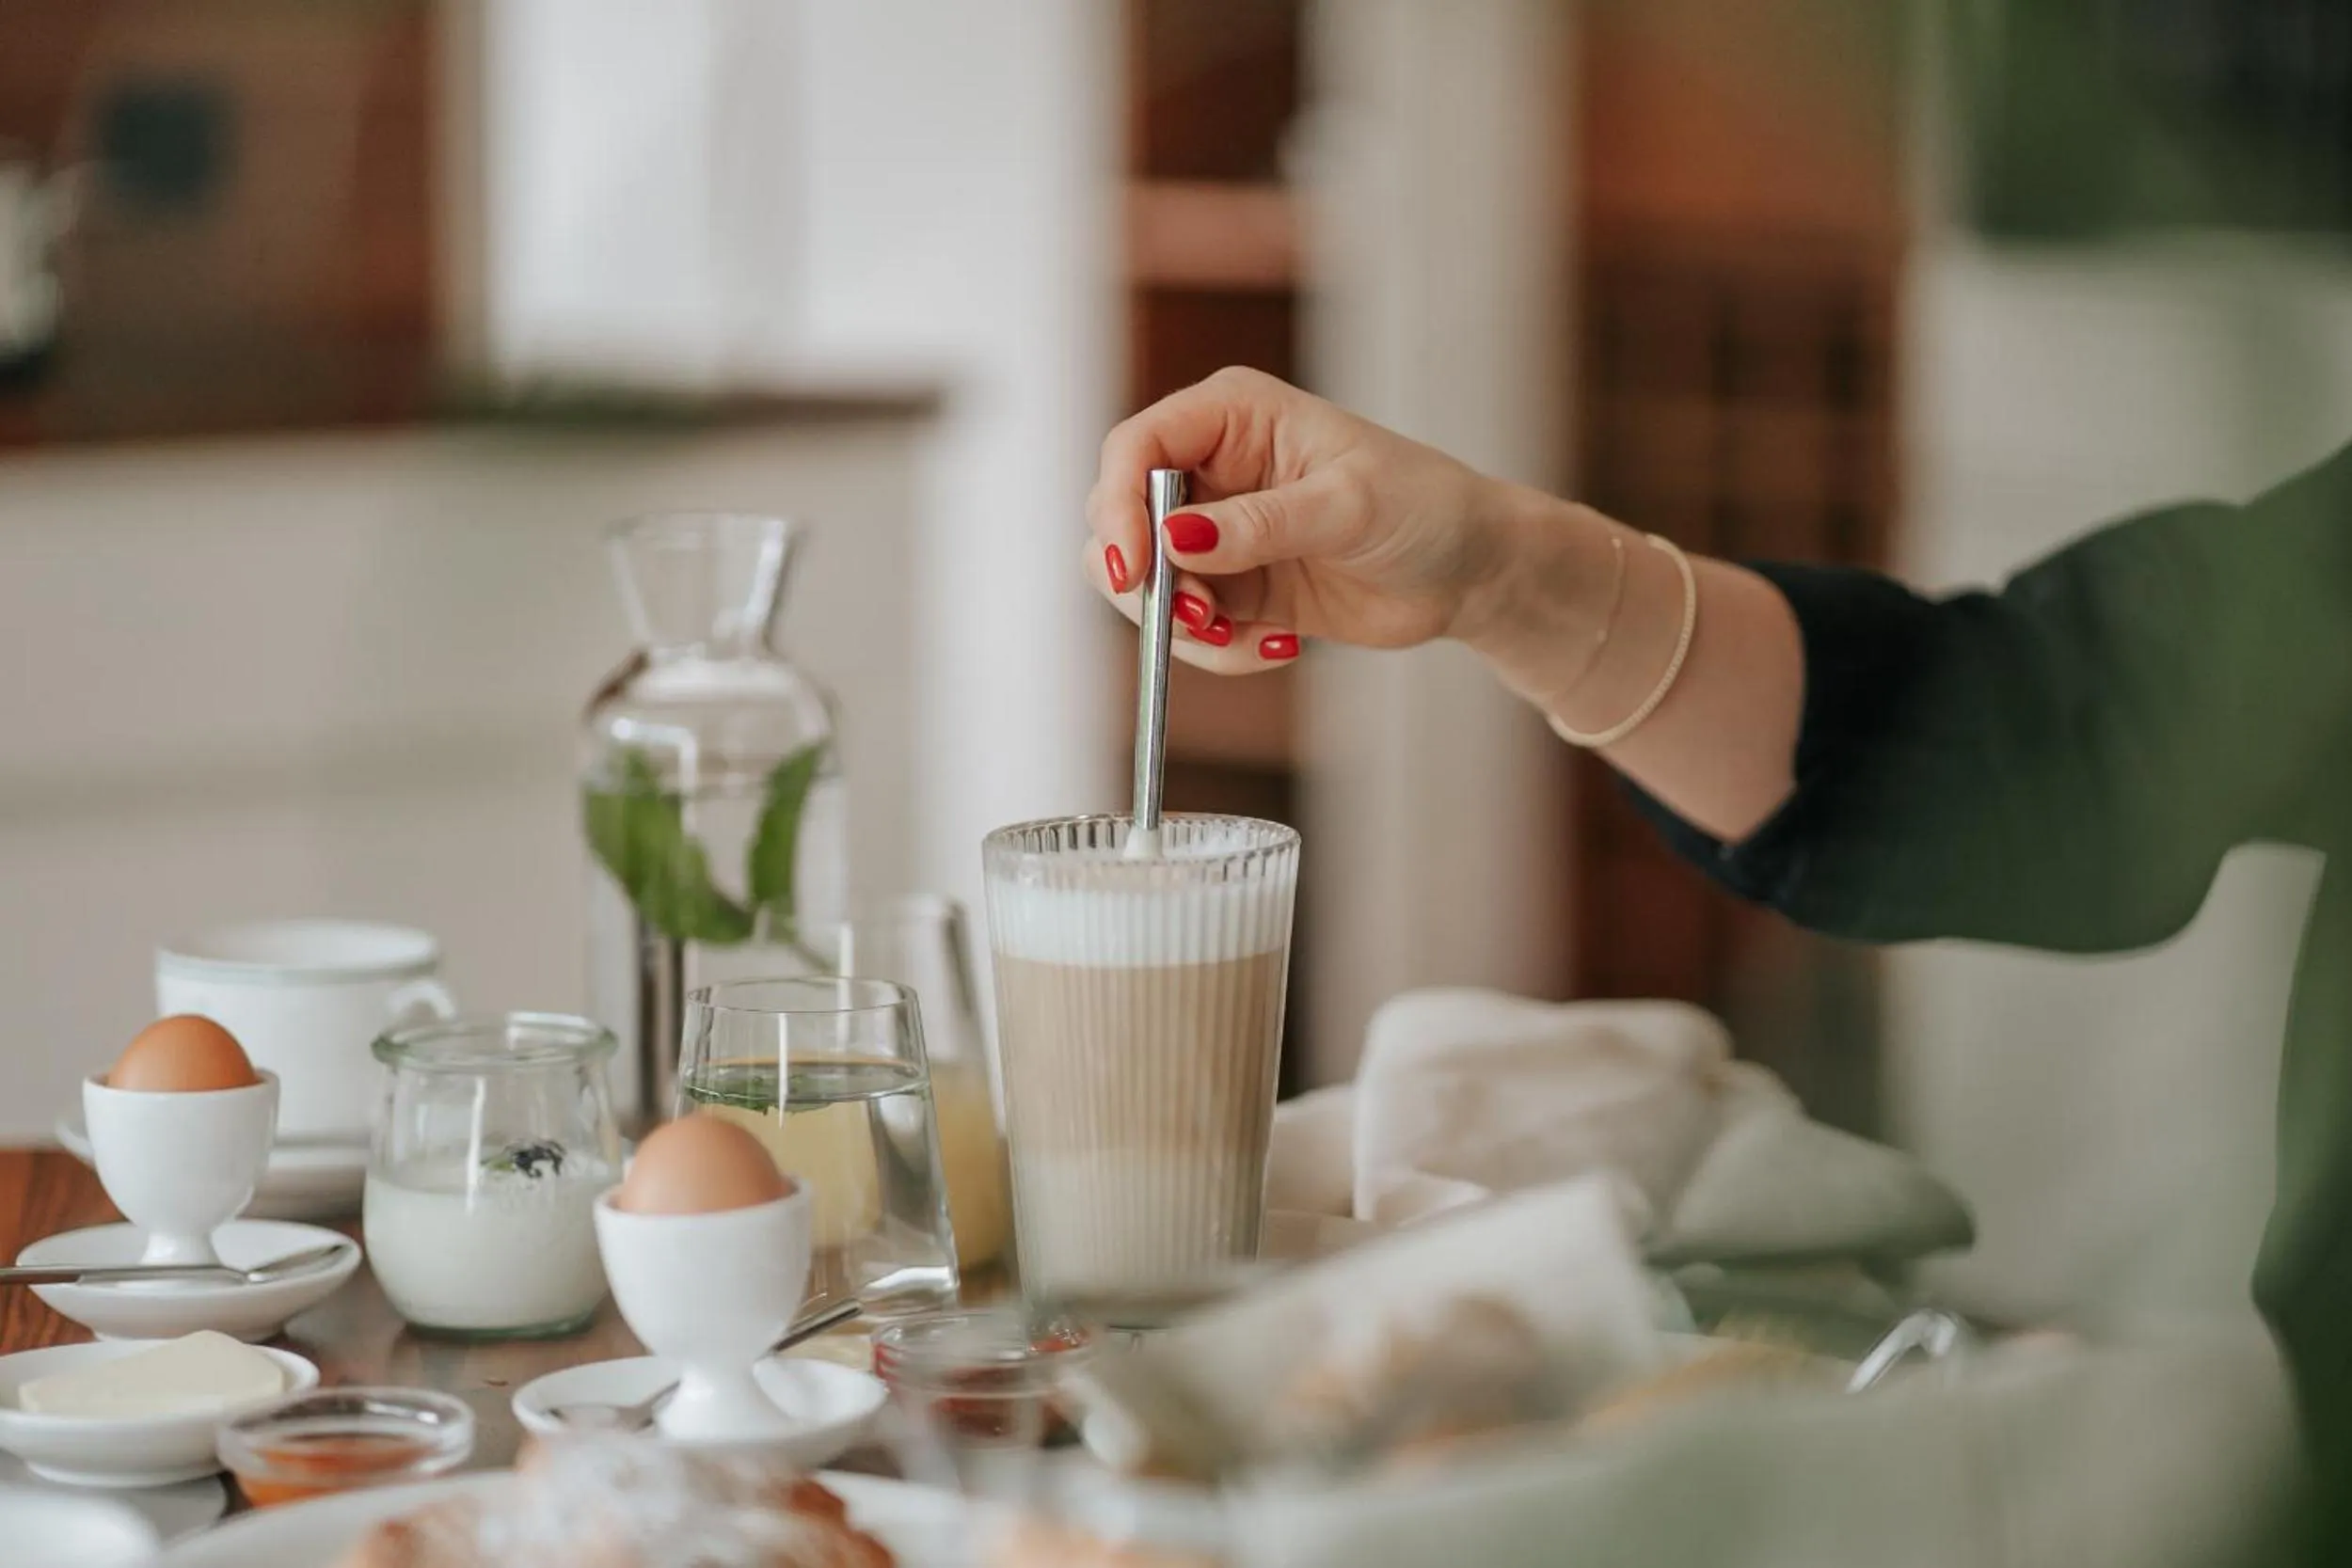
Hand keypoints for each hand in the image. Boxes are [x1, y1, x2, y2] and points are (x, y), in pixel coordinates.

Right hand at [1085, 367, 1549, 671]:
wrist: (1468, 570)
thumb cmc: (1425, 506)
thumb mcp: (1346, 507)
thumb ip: (1258, 524)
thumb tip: (1173, 540)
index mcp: (1232, 415)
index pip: (1136, 448)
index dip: (1118, 505)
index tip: (1133, 567)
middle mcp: (1211, 467)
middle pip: (1120, 517)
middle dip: (1147, 579)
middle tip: (1197, 618)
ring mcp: (1215, 530)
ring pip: (1144, 582)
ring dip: (1181, 624)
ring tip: (1245, 639)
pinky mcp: (1231, 586)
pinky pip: (1187, 627)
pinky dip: (1217, 650)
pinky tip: (1280, 645)